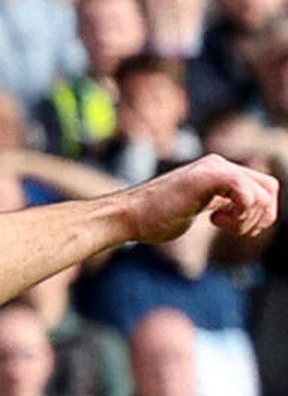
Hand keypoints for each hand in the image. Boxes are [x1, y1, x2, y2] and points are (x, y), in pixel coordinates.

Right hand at [124, 153, 282, 248]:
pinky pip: (247, 193)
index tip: (235, 228)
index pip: (262, 187)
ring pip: (262, 193)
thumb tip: (234, 214)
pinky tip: (214, 220)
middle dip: (261, 217)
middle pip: (269, 188)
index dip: (259, 213)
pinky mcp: (209, 176)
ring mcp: (215, 168)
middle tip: (236, 230)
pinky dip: (239, 214)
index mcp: (219, 172)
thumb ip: (217, 205)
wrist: (125, 216)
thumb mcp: (194, 210)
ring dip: (248, 218)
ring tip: (223, 226)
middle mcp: (220, 165)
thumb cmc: (151, 219)